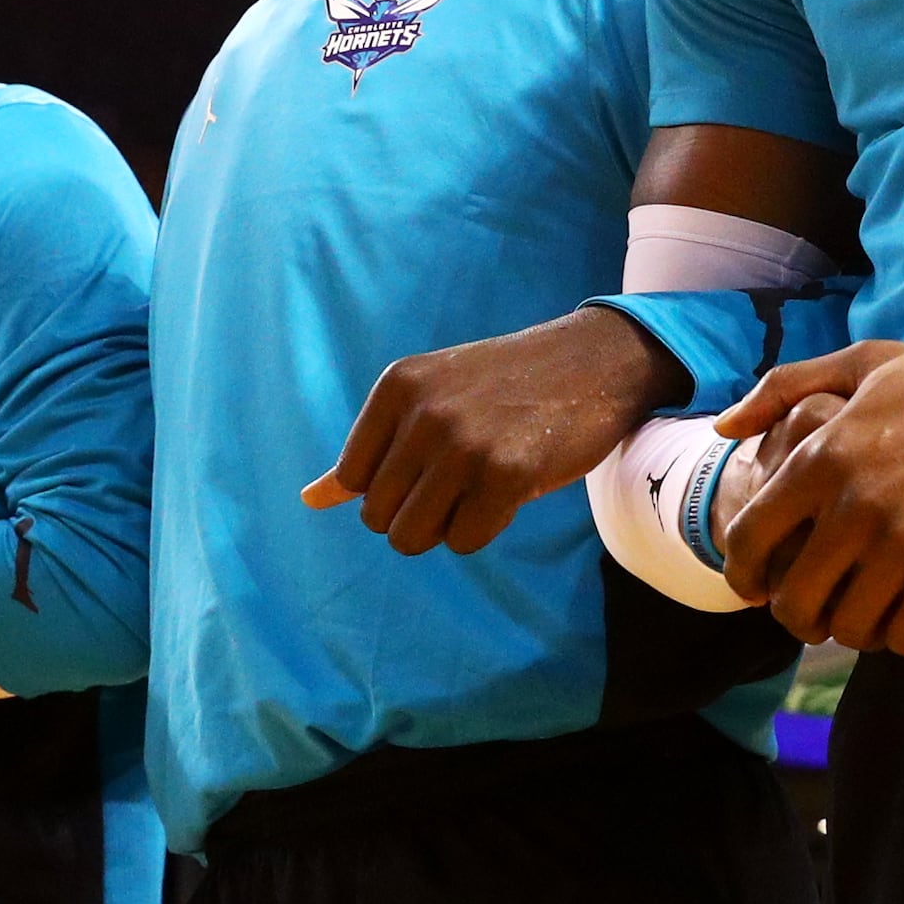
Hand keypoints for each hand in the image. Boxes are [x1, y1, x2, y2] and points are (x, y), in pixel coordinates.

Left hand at [304, 307, 686, 555]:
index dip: (390, 488)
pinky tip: (508, 494)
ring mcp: (464, 443)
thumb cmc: (505, 388)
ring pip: (412, 536)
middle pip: (378, 517)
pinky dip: (482, 531)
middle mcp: (424, 412)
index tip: (431, 464)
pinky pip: (463, 541)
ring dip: (445, 528)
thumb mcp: (429, 399)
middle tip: (461, 481)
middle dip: (417, 514)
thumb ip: (370, 450)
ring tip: (478, 490)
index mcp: (397, 387)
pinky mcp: (507, 474)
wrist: (594, 361)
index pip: (352, 479)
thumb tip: (310, 499)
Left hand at [711, 339, 903, 654]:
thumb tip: (724, 429)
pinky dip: (902, 637)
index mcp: (824, 456)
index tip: (755, 588)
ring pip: (848, 627)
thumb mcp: (868, 362)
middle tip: (815, 614)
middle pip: (794, 601)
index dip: (741, 575)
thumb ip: (788, 386)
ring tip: (868, 614)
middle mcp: (855, 506)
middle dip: (796, 617)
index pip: (749, 539)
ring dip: (852, 630)